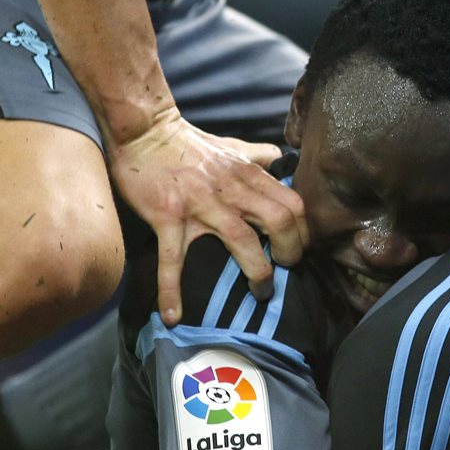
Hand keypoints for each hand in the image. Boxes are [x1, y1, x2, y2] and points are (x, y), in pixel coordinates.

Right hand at [109, 109, 307, 323]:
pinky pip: (172, 258)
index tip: (301, 250)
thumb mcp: (232, 147)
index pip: (294, 204)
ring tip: (260, 293)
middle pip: (280, 221)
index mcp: (248, 175)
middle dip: (290, 252)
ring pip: (241, 239)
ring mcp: (200, 204)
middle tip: (285, 270)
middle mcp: (231, 189)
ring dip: (256, 271)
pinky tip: (172, 316)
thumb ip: (259, 156)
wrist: (145, 133)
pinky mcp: (168, 216)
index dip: (305, 231)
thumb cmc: (190, 144)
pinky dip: (171, 290)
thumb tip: (282, 161)